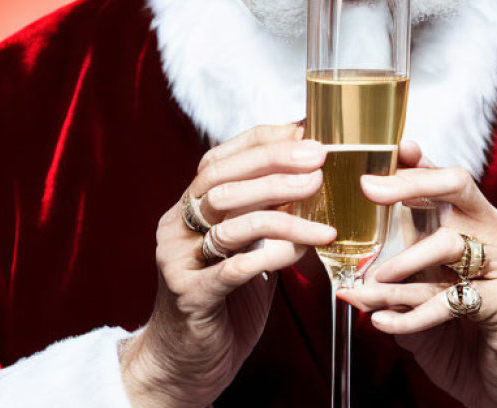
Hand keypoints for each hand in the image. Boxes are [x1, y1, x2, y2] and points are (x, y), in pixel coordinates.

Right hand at [118, 124, 335, 407]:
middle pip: (221, 179)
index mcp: (188, 207)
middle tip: (317, 159)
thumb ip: (266, 214)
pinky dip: (271, 254)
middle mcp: (176, 225)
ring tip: (320, 204)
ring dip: (281, 208)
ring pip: (229, 219)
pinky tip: (302, 250)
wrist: (185, 364)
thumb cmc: (224, 301)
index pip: (221, 157)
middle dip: (274, 163)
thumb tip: (313, 177)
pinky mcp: (190, 294)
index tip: (306, 132)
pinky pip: (233, 268)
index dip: (264, 140)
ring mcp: (178, 259)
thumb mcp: (245, 248)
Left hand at [339, 141, 496, 407]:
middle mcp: (493, 229)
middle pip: (455, 185)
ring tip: (369, 284)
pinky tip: (381, 321)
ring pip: (448, 241)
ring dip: (402, 263)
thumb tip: (344, 270)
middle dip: (410, 183)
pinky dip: (411, 314)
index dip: (415, 162)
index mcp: (473, 217)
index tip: (389, 150)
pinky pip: (452, 298)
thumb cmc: (460, 329)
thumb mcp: (423, 292)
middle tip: (369, 190)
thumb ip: (394, 274)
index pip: (443, 176)